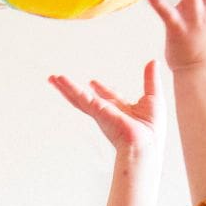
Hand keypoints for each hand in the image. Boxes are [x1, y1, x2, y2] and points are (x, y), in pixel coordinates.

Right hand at [48, 60, 165, 157]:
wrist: (146, 144)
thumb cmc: (152, 129)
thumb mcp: (154, 97)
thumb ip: (150, 80)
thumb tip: (152, 61)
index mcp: (122, 110)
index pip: (109, 97)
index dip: (102, 89)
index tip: (93, 82)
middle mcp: (108, 111)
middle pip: (88, 97)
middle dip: (75, 90)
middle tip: (62, 81)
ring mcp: (100, 112)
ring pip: (78, 97)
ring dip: (65, 88)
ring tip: (52, 79)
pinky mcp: (95, 111)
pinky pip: (79, 97)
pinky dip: (68, 88)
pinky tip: (58, 80)